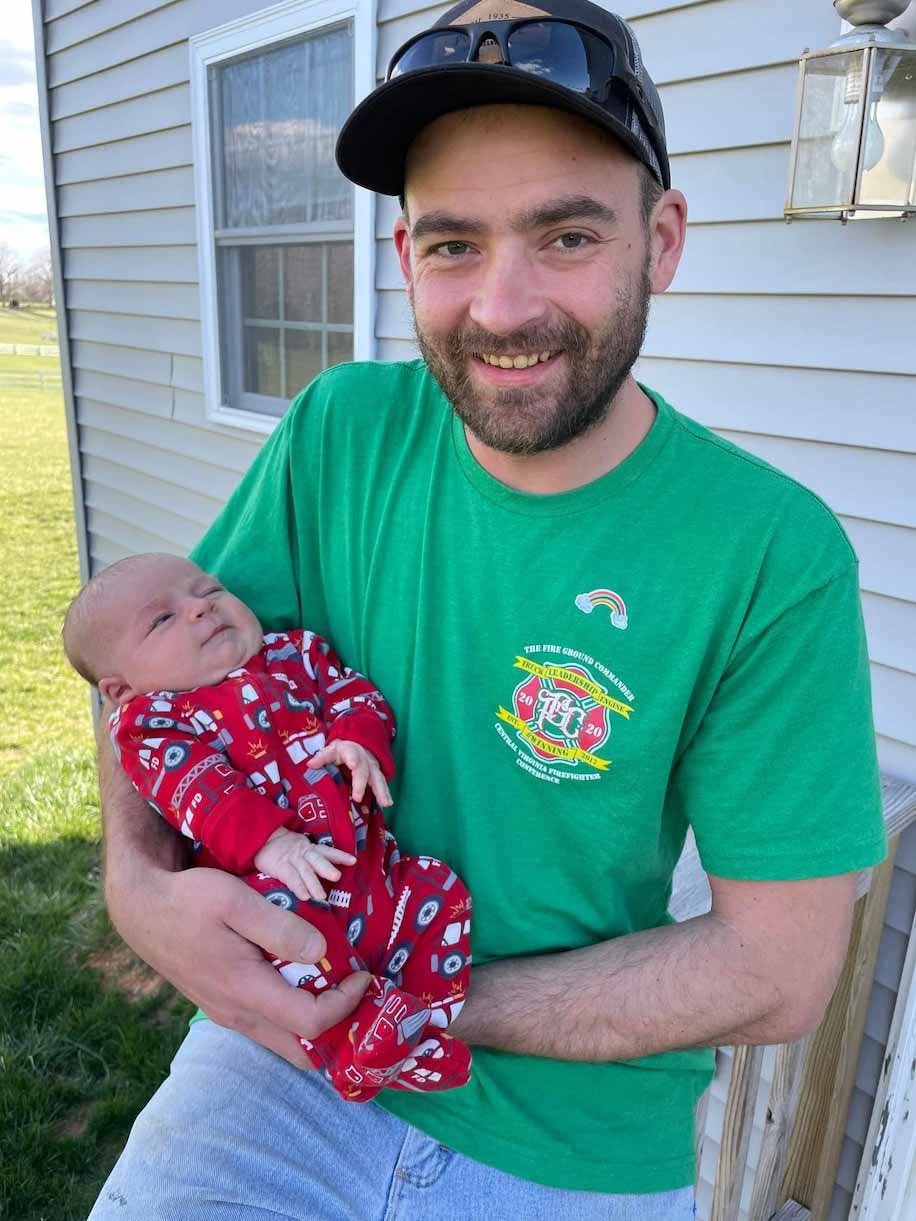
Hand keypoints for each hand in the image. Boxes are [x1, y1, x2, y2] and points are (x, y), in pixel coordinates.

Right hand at [99, 732, 368, 1066]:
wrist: (142, 909)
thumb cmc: (189, 899)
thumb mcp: (235, 900)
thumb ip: (279, 928)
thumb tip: (321, 952)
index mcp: (245, 991)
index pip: (311, 1022)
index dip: (347, 1004)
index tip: (365, 975)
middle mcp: (239, 1014)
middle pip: (302, 1051)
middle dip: (341, 1035)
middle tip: (366, 1005)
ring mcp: (229, 1014)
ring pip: (285, 1042)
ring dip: (320, 1029)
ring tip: (346, 998)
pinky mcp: (224, 1004)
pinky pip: (270, 1026)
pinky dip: (298, 1019)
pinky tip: (310, 988)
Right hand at [254, 829, 355, 901]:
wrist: (261, 839)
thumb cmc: (284, 848)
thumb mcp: (300, 849)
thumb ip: (312, 860)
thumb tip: (328, 874)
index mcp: (310, 848)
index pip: (327, 851)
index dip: (340, 855)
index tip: (353, 861)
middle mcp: (303, 853)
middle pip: (317, 860)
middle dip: (327, 868)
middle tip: (337, 877)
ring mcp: (292, 859)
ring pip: (305, 871)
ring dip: (313, 884)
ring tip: (321, 897)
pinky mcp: (280, 866)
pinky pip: (290, 878)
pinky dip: (298, 887)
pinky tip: (304, 897)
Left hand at [308, 739, 392, 806]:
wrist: (356, 746)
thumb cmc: (340, 752)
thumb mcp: (330, 752)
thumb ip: (321, 758)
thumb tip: (310, 764)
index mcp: (350, 751)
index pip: (351, 754)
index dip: (352, 759)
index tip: (353, 764)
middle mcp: (363, 759)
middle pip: (363, 770)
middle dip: (361, 783)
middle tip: (357, 797)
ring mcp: (372, 767)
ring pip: (377, 778)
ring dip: (380, 791)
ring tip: (384, 803)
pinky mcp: (376, 775)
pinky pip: (381, 784)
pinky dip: (385, 794)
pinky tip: (388, 803)